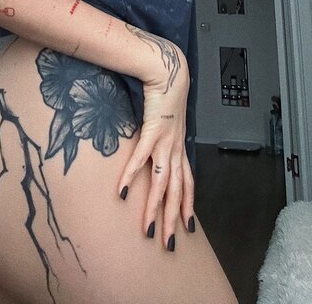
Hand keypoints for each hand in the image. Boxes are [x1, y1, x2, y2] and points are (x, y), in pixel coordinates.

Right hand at [116, 34, 193, 248]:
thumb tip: (153, 145)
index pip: (188, 182)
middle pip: (177, 191)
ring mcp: (166, 141)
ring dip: (155, 208)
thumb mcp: (167, 118)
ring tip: (148, 229)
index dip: (188, 205)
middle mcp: (176, 148)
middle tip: (169, 244)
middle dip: (173, 219)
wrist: (169, 69)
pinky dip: (133, 175)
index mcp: (180, 146)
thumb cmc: (167, 91)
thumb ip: (162, 133)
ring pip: (163, 182)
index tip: (188, 226)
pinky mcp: (153, 130)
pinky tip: (123, 191)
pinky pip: (142, 157)